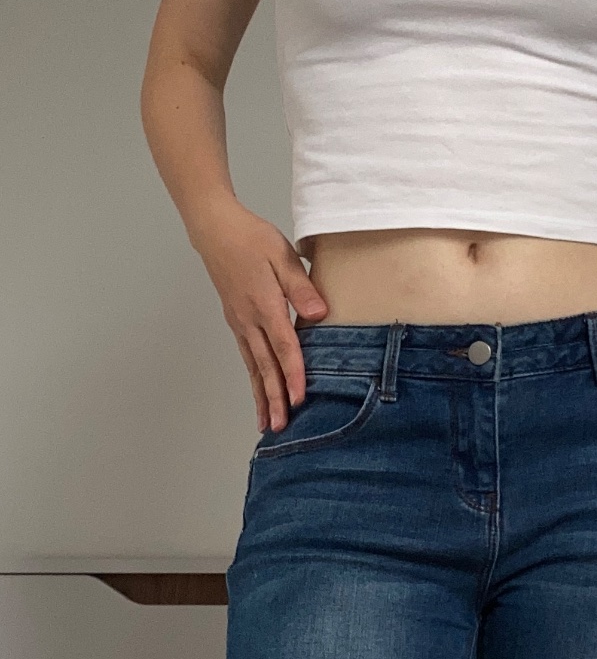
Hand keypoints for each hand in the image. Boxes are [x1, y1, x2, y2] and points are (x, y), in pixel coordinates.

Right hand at [191, 198, 328, 430]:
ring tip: (266, 423)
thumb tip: (319, 313)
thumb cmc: (251, 239)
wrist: (215, 230)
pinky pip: (247, 358)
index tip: (300, 399)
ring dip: (261, 396)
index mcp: (264, 305)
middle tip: (280, 427)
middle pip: (265, 367)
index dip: (294, 375)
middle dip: (274, 399)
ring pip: (253, 367)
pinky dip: (253, 380)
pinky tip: (258, 393)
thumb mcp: (282, 256)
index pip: (283, 347)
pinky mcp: (237, 322)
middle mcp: (249, 320)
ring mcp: (240, 323)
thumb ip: (301, 287)